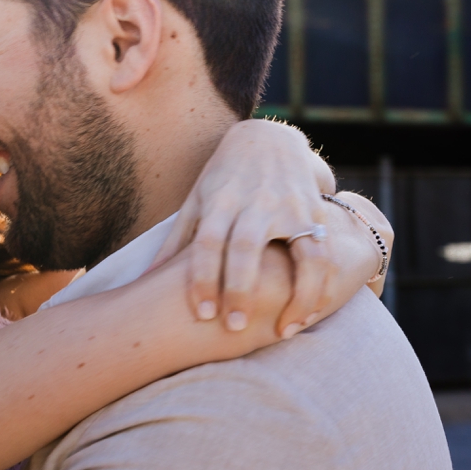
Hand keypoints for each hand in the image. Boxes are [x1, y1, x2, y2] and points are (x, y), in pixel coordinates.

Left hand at [147, 119, 336, 335]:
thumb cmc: (223, 178)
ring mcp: (290, 207)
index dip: (204, 279)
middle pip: (247, 248)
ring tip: (285, 331)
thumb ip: (177, 241)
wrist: (269, 139)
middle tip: (234, 328)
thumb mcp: (196, 200)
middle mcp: (256, 203)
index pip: (208, 243)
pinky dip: (322, 286)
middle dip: (241, 290)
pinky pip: (325, 254)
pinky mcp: (316, 213)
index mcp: (221, 201)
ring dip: (298, 295)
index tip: (203, 314)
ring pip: (301, 253)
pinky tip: (310, 314)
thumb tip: (145, 279)